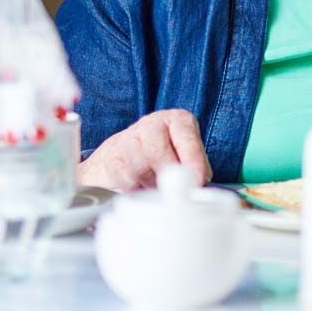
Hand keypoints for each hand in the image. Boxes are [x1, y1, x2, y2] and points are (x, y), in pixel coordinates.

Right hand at [76, 109, 209, 191]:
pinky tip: (142, 187)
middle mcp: (152, 123)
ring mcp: (129, 137)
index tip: (197, 181)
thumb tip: (199, 186)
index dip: (193, 162)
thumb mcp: (187, 156)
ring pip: (139, 167)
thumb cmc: (167, 156)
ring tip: (157, 187)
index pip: (186, 139)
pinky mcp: (112, 156)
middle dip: (166, 176)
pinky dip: (135, 189)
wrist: (128, 155)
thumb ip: (197, 168)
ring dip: (150, 184)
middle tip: (173, 190)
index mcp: (178, 120)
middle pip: (157, 153)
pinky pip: (124, 178)